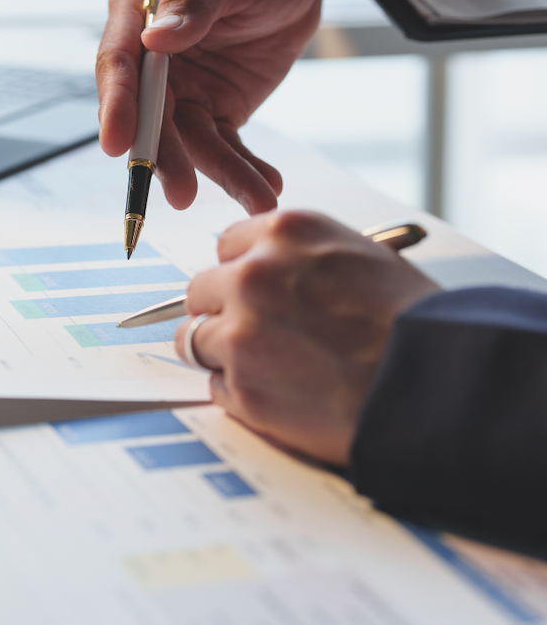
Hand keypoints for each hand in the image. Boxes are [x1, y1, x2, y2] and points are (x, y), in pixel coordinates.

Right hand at [96, 0, 402, 212]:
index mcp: (138, 7)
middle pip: (147, 112)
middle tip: (181, 193)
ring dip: (216, 172)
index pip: (119, 60)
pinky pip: (222, 146)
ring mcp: (181, 85)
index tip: (117, 144)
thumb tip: (156, 36)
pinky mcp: (214, 107)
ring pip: (187, 140)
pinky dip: (241, 169)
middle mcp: (150, 52)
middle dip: (164, 155)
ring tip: (256, 198)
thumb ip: (198, 1)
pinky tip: (265, 185)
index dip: (116, 103)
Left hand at [174, 210, 439, 464]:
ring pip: (195, 340)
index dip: (241, 272)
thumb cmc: (412, 322)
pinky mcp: (243, 389)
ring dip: (223, 355)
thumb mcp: (360, 255)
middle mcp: (253, 274)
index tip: (252, 292)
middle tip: (256, 335)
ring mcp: (242, 333)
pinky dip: (239, 395)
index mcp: (284, 233)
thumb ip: (303, 257)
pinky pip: (215, 388)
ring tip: (269, 369)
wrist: (434, 384)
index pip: (227, 246)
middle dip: (223, 312)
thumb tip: (270, 268)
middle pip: (201, 290)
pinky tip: (280, 396)